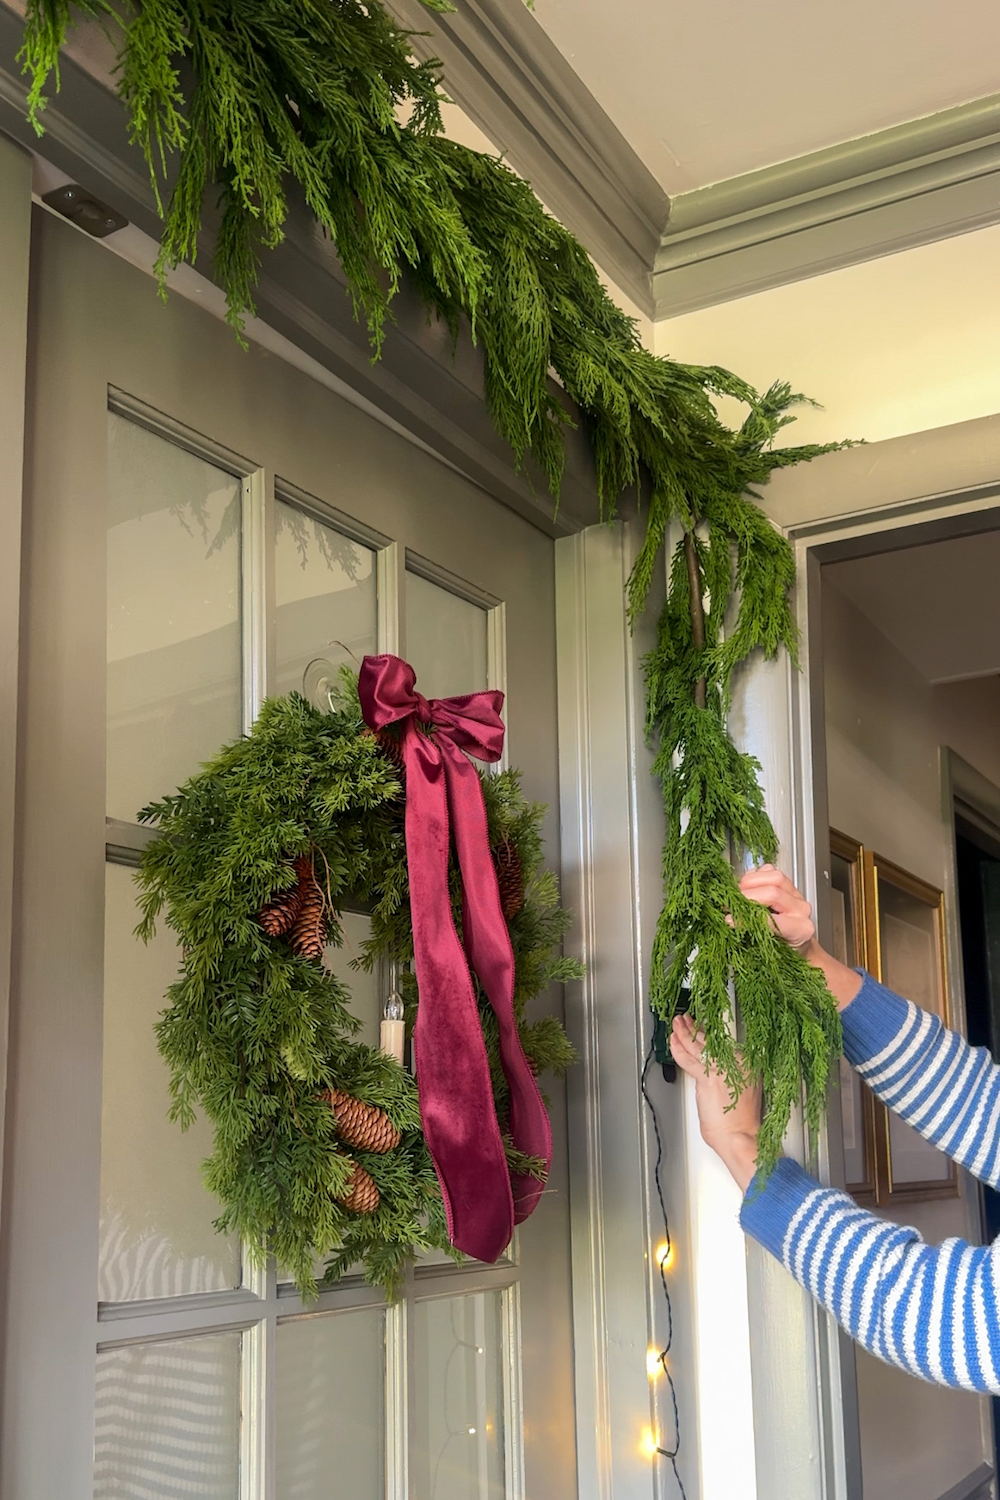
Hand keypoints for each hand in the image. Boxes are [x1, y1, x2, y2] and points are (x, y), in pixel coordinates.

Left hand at [670, 1014, 759, 1190]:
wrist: (740, 1135)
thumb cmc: (742, 1120)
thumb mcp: (747, 1090)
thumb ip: (735, 1074)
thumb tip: (720, 1069)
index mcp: (747, 1064)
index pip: (723, 1043)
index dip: (709, 1033)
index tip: (703, 1026)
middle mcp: (736, 1062)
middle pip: (711, 1040)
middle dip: (695, 1028)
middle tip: (687, 1019)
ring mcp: (721, 1068)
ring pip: (698, 1045)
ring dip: (684, 1032)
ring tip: (677, 1023)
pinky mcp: (707, 1077)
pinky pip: (688, 1058)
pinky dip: (679, 1048)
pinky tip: (673, 1039)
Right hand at [737, 864, 861, 1011]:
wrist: (798, 946)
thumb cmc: (783, 951)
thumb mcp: (767, 951)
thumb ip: (751, 935)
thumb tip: (729, 920)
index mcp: (800, 930)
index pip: (772, 919)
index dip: (747, 918)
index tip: (729, 920)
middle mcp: (802, 910)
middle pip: (772, 893)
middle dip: (746, 897)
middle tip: (729, 905)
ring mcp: (797, 895)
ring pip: (774, 877)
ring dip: (750, 882)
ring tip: (736, 893)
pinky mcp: (789, 884)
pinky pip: (772, 871)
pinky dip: (756, 875)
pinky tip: (747, 886)